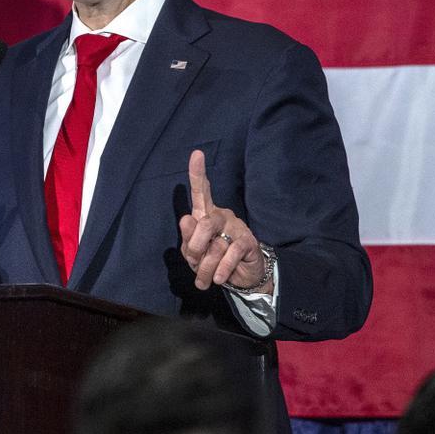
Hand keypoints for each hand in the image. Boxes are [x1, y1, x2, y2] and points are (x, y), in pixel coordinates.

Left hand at [178, 151, 270, 292]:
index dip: (198, 173)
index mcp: (205, 214)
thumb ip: (188, 239)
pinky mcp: (249, 242)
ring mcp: (237, 227)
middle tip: (193, 263)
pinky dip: (222, 269)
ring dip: (207, 267)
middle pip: (205, 223)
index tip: (196, 154)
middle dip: (195, 247)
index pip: (201, 191)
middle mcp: (221, 216)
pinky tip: (219, 279)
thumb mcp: (194, 253)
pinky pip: (232, 253)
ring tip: (204, 280)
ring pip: (217, 244)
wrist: (240, 279)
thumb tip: (185, 218)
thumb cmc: (212, 260)